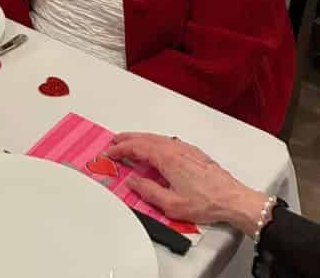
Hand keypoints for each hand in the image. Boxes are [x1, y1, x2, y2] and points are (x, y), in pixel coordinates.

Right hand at [107, 133, 266, 234]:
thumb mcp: (171, 204)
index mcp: (166, 158)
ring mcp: (185, 148)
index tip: (109, 152)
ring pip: (156, 138)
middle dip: (126, 139)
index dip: (120, 149)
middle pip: (144, 138)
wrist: (233, 199)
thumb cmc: (206, 202)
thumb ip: (148, 191)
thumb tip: (132, 182)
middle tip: (114, 142)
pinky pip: (167, 141)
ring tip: (130, 143)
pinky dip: (153, 141)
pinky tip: (154, 148)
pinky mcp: (193, 152)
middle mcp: (174, 148)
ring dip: (140, 139)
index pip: (136, 147)